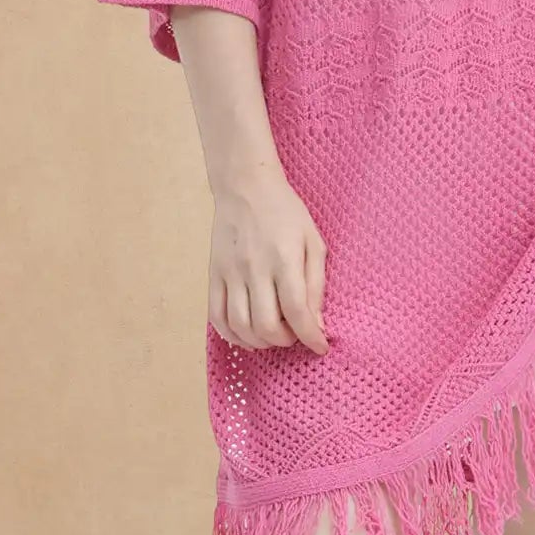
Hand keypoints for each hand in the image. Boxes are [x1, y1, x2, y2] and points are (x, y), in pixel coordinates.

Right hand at [207, 160, 328, 351]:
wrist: (245, 187)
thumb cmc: (286, 213)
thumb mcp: (314, 242)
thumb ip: (316, 284)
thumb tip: (317, 324)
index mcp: (284, 258)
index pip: (296, 311)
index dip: (310, 337)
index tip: (320, 347)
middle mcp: (254, 268)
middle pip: (266, 325)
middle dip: (285, 341)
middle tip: (295, 335)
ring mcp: (230, 272)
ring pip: (240, 326)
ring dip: (260, 342)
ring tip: (273, 335)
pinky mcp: (213, 274)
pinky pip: (216, 316)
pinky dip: (232, 335)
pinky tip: (248, 335)